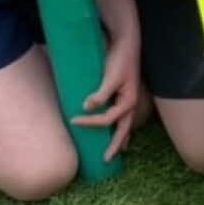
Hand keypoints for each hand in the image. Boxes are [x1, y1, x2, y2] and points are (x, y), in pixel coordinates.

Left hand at [70, 31, 139, 161]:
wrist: (127, 43)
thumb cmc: (119, 59)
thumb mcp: (110, 76)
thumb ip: (101, 93)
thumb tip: (87, 107)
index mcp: (128, 101)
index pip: (108, 119)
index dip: (90, 122)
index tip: (73, 120)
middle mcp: (130, 104)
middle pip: (123, 130)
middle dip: (115, 146)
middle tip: (105, 160)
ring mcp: (128, 100)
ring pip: (125, 125)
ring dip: (120, 139)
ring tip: (116, 151)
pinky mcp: (124, 95)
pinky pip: (122, 116)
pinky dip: (120, 126)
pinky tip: (117, 130)